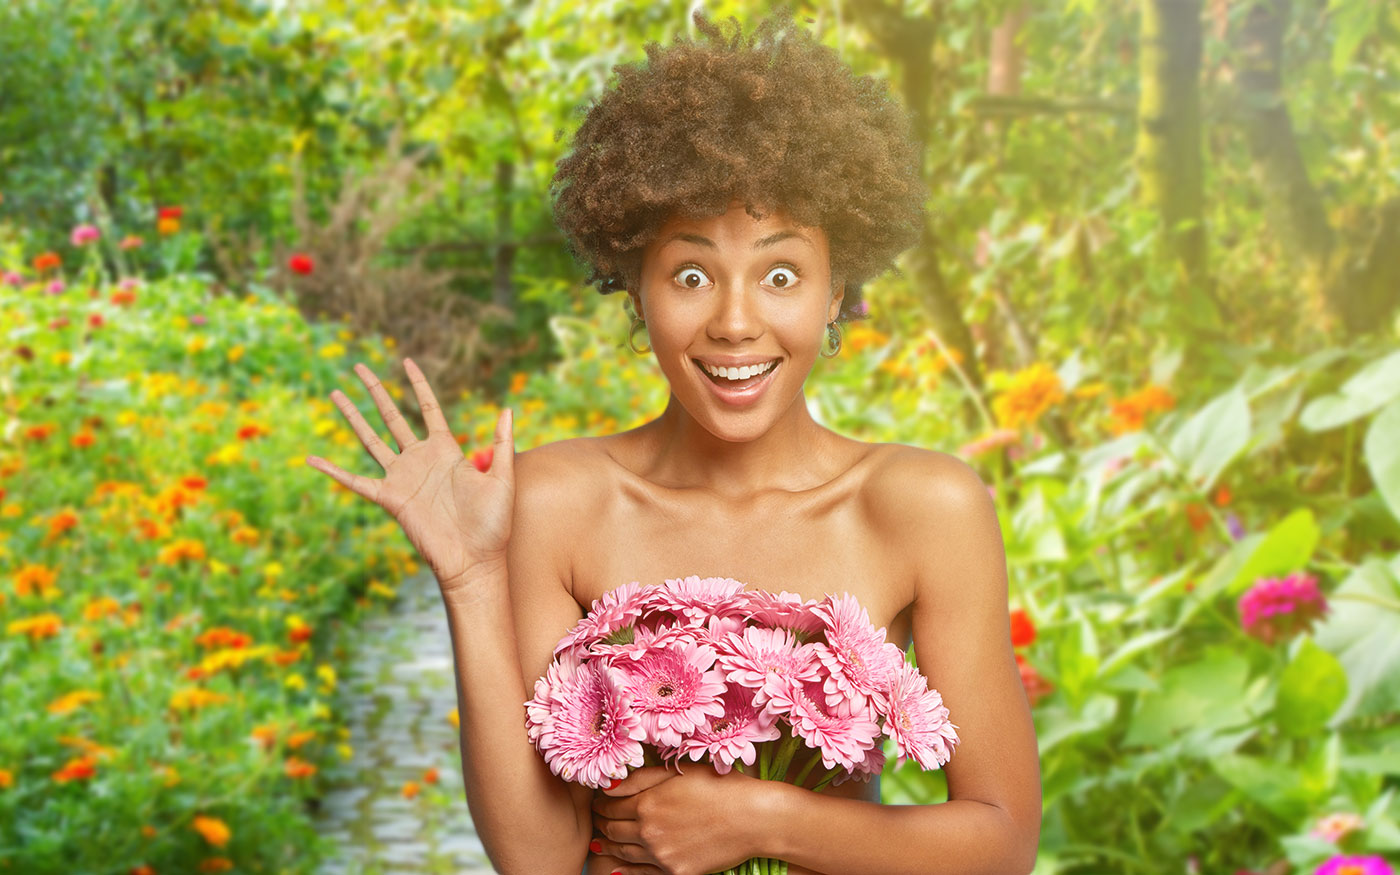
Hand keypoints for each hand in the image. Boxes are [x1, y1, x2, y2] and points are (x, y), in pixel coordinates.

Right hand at [305, 358, 514, 592]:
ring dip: (353, 416)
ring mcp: (402, 478)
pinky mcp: (390, 499)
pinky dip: (333, 471)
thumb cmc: (494, 525)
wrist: (475, 560)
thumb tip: (508, 408)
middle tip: (359, 366)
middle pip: (393, 416)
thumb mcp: (502, 479)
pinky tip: (312, 458)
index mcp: (447, 451)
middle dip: (376, 391)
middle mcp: (420, 459)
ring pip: (371, 439)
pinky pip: (355, 481)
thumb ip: (501, 443)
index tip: (406, 361)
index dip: (418, 384)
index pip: (428, 408)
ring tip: (335, 393)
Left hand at [590, 763, 764, 874]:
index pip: (610, 806)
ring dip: (609, 846)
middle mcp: (649, 832)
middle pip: (612, 830)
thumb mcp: (678, 772)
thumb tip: (607, 786)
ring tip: (601, 842)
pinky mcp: (676, 873)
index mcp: (647, 803)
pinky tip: (618, 869)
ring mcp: (662, 856)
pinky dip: (627, 870)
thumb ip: (640, 778)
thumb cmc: (719, 787)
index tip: (599, 801)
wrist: (753, 818)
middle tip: (598, 820)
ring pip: (624, 853)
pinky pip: (643, 873)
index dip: (601, 803)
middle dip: (602, 823)